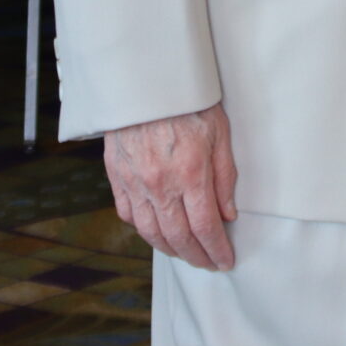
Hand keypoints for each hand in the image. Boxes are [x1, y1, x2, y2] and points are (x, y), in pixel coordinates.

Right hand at [104, 103, 238, 269]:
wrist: (146, 82)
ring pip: (151, 233)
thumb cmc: (189, 103)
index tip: (226, 261)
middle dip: (197, 257)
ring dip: (170, 250)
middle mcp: (161, 185)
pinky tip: (157, 232)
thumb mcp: (220, 133)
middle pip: (179, 238)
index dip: (217, 250)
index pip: (206, 227)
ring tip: (186, 254)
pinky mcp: (117, 177)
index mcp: (191, 173)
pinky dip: (145, 230)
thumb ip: (225, 177)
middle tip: (209, 264)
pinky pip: (129, 215)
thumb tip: (228, 215)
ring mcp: (135, 184)